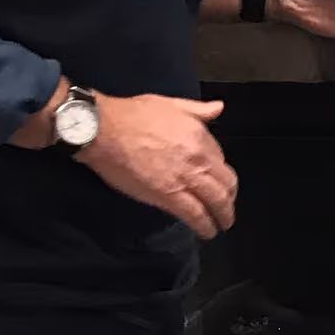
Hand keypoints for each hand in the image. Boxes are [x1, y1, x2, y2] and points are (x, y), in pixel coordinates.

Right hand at [80, 93, 236, 240]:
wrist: (104, 129)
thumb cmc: (131, 114)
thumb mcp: (171, 103)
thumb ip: (198, 110)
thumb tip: (218, 108)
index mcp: (200, 136)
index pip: (221, 160)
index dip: (221, 173)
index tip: (216, 180)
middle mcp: (198, 159)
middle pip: (226, 184)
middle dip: (229, 199)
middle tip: (226, 208)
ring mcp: (185, 178)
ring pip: (216, 202)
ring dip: (222, 216)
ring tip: (221, 224)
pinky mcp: (168, 195)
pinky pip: (195, 214)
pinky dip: (205, 225)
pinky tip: (207, 231)